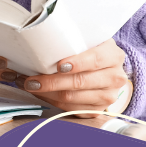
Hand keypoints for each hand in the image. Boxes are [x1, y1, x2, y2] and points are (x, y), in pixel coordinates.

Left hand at [14, 39, 131, 118]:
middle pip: (80, 82)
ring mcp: (108, 96)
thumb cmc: (91, 50)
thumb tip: (45, 36)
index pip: (96, 59)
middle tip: (31, 80)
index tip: (59, 65)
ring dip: (48, 93)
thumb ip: (73, 38)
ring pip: (72, 98)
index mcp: (113, 55)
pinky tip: (42, 94)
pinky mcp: (98, 110)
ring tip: (31, 86)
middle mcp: (115, 77)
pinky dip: (53, 101)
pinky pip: (71, 109)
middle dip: (52, 82)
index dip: (77, 63)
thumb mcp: (89, 39)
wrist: (105, 68)